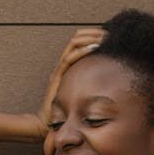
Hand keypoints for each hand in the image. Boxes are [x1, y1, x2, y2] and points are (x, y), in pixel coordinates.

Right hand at [18, 28, 108, 142]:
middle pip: (76, 40)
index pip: (79, 43)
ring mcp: (59, 70)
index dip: (92, 35)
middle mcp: (62, 65)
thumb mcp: (79, 93)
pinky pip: (69, 59)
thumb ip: (88, 83)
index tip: (107, 34)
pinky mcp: (57, 77)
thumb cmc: (63, 111)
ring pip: (73, 45)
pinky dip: (82, 51)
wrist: (45, 122)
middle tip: (107, 32)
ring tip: (103, 36)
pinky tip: (94, 47)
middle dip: (93, 33)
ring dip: (89, 38)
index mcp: (67, 66)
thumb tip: (107, 78)